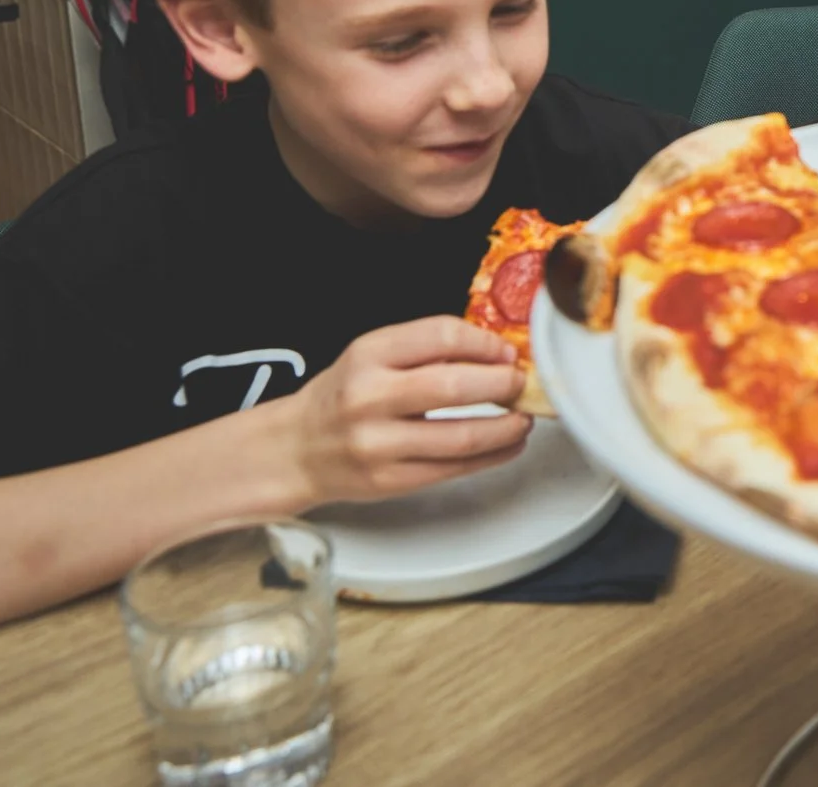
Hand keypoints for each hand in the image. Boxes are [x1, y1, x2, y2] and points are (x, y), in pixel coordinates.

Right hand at [275, 317, 530, 505]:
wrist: (294, 449)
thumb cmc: (341, 397)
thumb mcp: (371, 356)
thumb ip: (424, 349)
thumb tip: (492, 352)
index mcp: (368, 355)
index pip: (442, 336)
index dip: (485, 343)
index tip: (506, 351)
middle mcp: (370, 397)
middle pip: (454, 386)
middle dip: (502, 383)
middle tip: (521, 382)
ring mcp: (378, 443)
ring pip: (460, 436)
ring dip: (505, 427)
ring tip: (522, 417)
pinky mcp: (389, 480)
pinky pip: (453, 469)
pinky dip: (491, 456)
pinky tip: (507, 445)